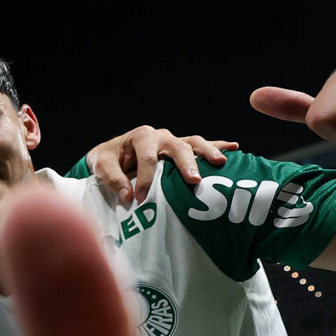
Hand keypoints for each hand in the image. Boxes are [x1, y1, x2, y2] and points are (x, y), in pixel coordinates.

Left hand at [85, 126, 238, 205]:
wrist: (111, 154)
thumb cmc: (107, 159)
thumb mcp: (101, 166)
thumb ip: (113, 179)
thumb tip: (128, 196)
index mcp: (140, 137)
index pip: (146, 158)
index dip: (144, 179)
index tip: (139, 199)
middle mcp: (160, 136)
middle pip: (177, 147)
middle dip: (186, 164)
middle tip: (194, 180)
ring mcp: (173, 141)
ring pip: (193, 143)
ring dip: (208, 152)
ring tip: (220, 163)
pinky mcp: (181, 149)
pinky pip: (201, 145)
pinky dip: (218, 145)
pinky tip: (234, 148)